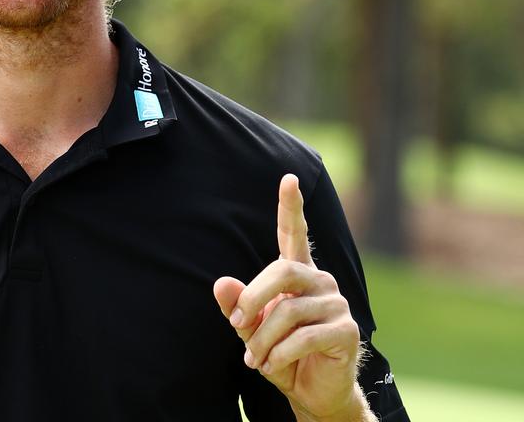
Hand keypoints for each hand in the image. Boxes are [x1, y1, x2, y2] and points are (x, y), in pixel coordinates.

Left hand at [213, 175, 367, 421]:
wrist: (311, 391)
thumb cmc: (280, 352)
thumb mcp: (250, 328)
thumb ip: (238, 305)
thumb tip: (221, 283)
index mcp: (298, 274)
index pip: (294, 233)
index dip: (290, 206)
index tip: (287, 178)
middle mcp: (320, 281)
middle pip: (281, 271)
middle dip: (253, 298)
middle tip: (236, 324)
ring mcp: (337, 304)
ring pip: (288, 310)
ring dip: (263, 338)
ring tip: (255, 358)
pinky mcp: (347, 330)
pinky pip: (305, 336)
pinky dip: (281, 353)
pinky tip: (272, 365)